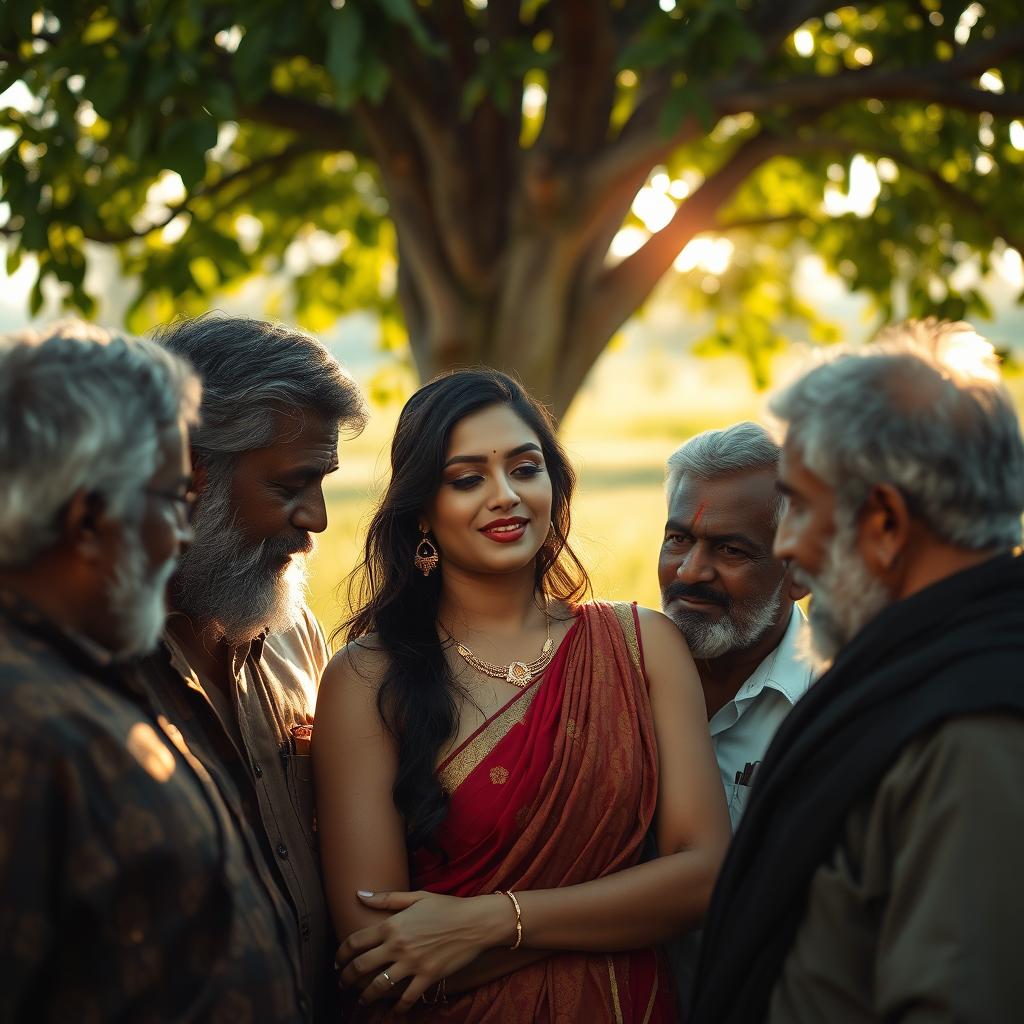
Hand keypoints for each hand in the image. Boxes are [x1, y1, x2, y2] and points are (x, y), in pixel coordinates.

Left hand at [336, 889, 511, 1011]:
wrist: (475, 922)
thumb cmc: (446, 906)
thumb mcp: (416, 897)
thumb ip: (386, 898)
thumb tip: (359, 894)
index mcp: (393, 924)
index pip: (356, 942)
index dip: (341, 954)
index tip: (337, 962)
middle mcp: (398, 945)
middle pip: (361, 966)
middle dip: (347, 978)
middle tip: (343, 984)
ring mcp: (412, 963)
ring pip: (379, 986)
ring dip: (366, 996)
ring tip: (361, 999)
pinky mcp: (427, 977)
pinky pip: (406, 998)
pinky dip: (398, 1007)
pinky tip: (394, 1010)